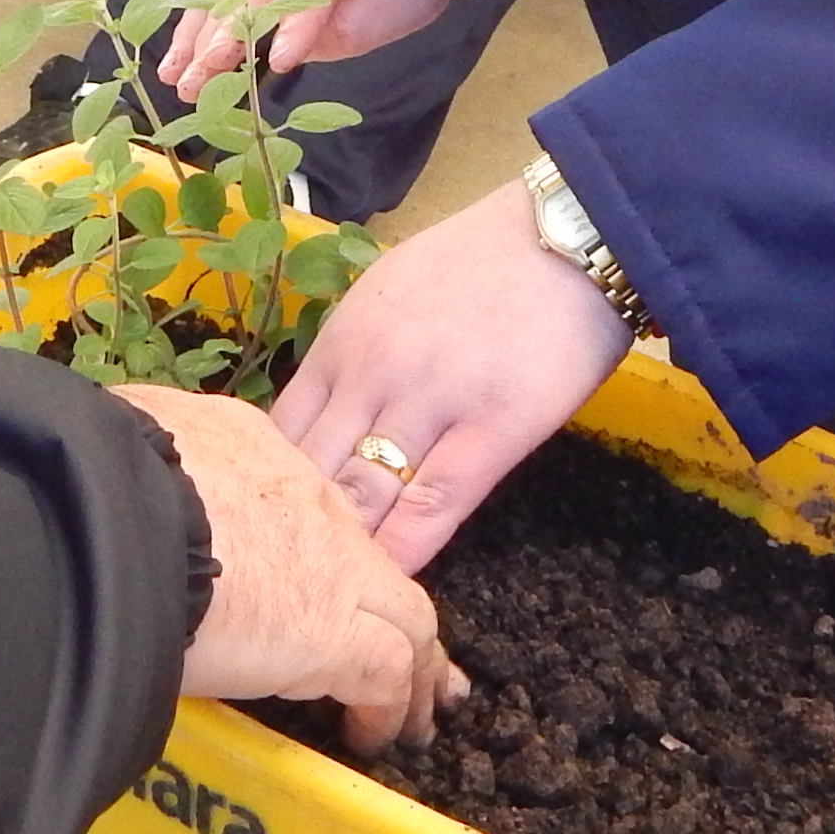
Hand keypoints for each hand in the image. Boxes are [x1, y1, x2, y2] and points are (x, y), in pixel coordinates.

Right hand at [116, 386, 462, 751]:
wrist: (109, 510)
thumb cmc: (93, 478)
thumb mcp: (119, 442)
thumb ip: (135, 466)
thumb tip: (112, 480)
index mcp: (248, 446)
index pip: (305, 503)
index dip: (318, 550)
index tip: (313, 581)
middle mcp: (306, 498)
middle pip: (372, 556)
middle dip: (390, 606)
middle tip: (406, 653)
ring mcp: (333, 562)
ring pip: (405, 612)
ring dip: (413, 664)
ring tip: (413, 711)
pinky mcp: (336, 632)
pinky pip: (388, 673)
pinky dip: (388, 707)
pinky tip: (372, 736)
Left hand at [266, 182, 630, 569]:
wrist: (569, 233)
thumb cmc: (485, 258)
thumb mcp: (391, 288)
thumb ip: (355, 350)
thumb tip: (330, 410)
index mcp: (343, 341)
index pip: (282, 431)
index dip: (267, 486)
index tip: (265, 527)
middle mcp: (372, 373)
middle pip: (310, 470)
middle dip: (294, 528)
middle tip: (284, 581)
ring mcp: (429, 403)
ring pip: (362, 493)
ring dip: (344, 548)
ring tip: (328, 599)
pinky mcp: (491, 428)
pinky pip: (432, 503)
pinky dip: (403, 549)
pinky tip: (388, 585)